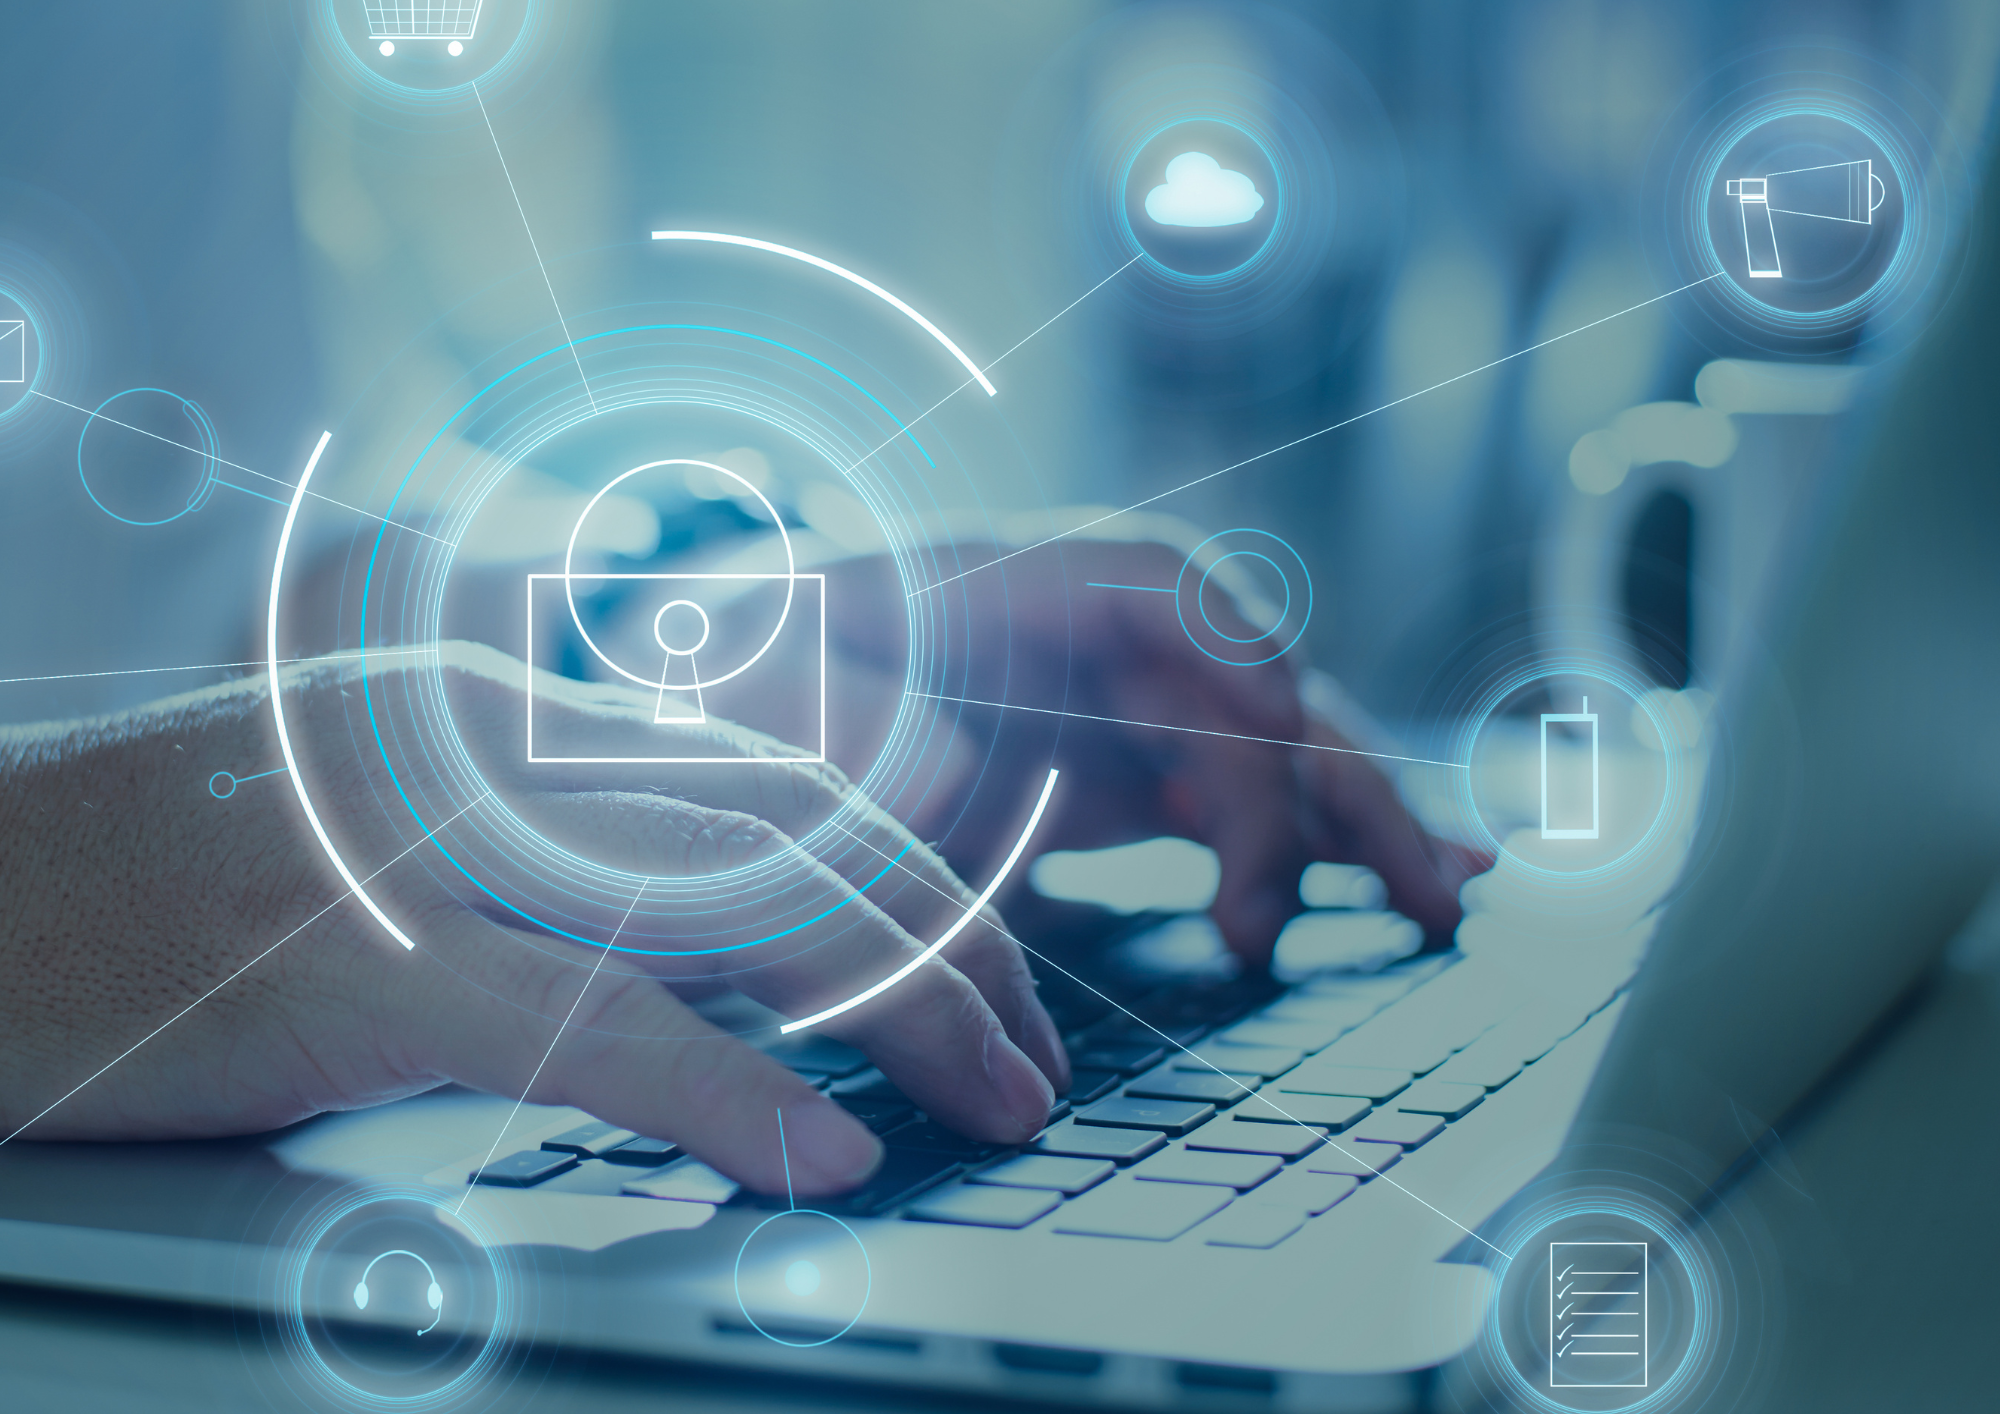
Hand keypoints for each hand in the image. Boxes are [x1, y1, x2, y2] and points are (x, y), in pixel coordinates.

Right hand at [0, 644, 1065, 1194]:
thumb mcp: (417, 789)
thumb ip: (578, 800)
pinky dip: (734, 1093)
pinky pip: (598, 1029)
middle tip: (1037, 1042)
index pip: (783, 724)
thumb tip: (755, 874)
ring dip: (907, 1009)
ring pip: (743, 904)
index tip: (1003, 913)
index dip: (923, 825)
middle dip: (953, 932)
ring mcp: (434, 834)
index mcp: (517, 661)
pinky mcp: (367, 965)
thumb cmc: (202, 860)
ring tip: (1006, 1098)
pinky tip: (829, 1148)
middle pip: (799, 812)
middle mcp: (495, 718)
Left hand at [677, 537, 1487, 963]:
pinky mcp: (1125, 778)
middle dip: (1332, 770)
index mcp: (1005, 582)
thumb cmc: (737, 670)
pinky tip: (1400, 896)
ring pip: (1266, 754)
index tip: (1281, 716)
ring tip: (1436, 907)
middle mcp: (1087, 637)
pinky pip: (1239, 809)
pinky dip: (1316, 852)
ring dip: (1353, 825)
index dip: (1229, 636)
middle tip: (1418, 874)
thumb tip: (951, 780)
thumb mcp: (753, 675)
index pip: (1148, 579)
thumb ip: (837, 714)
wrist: (728, 697)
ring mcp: (1118, 706)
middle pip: (1242, 680)